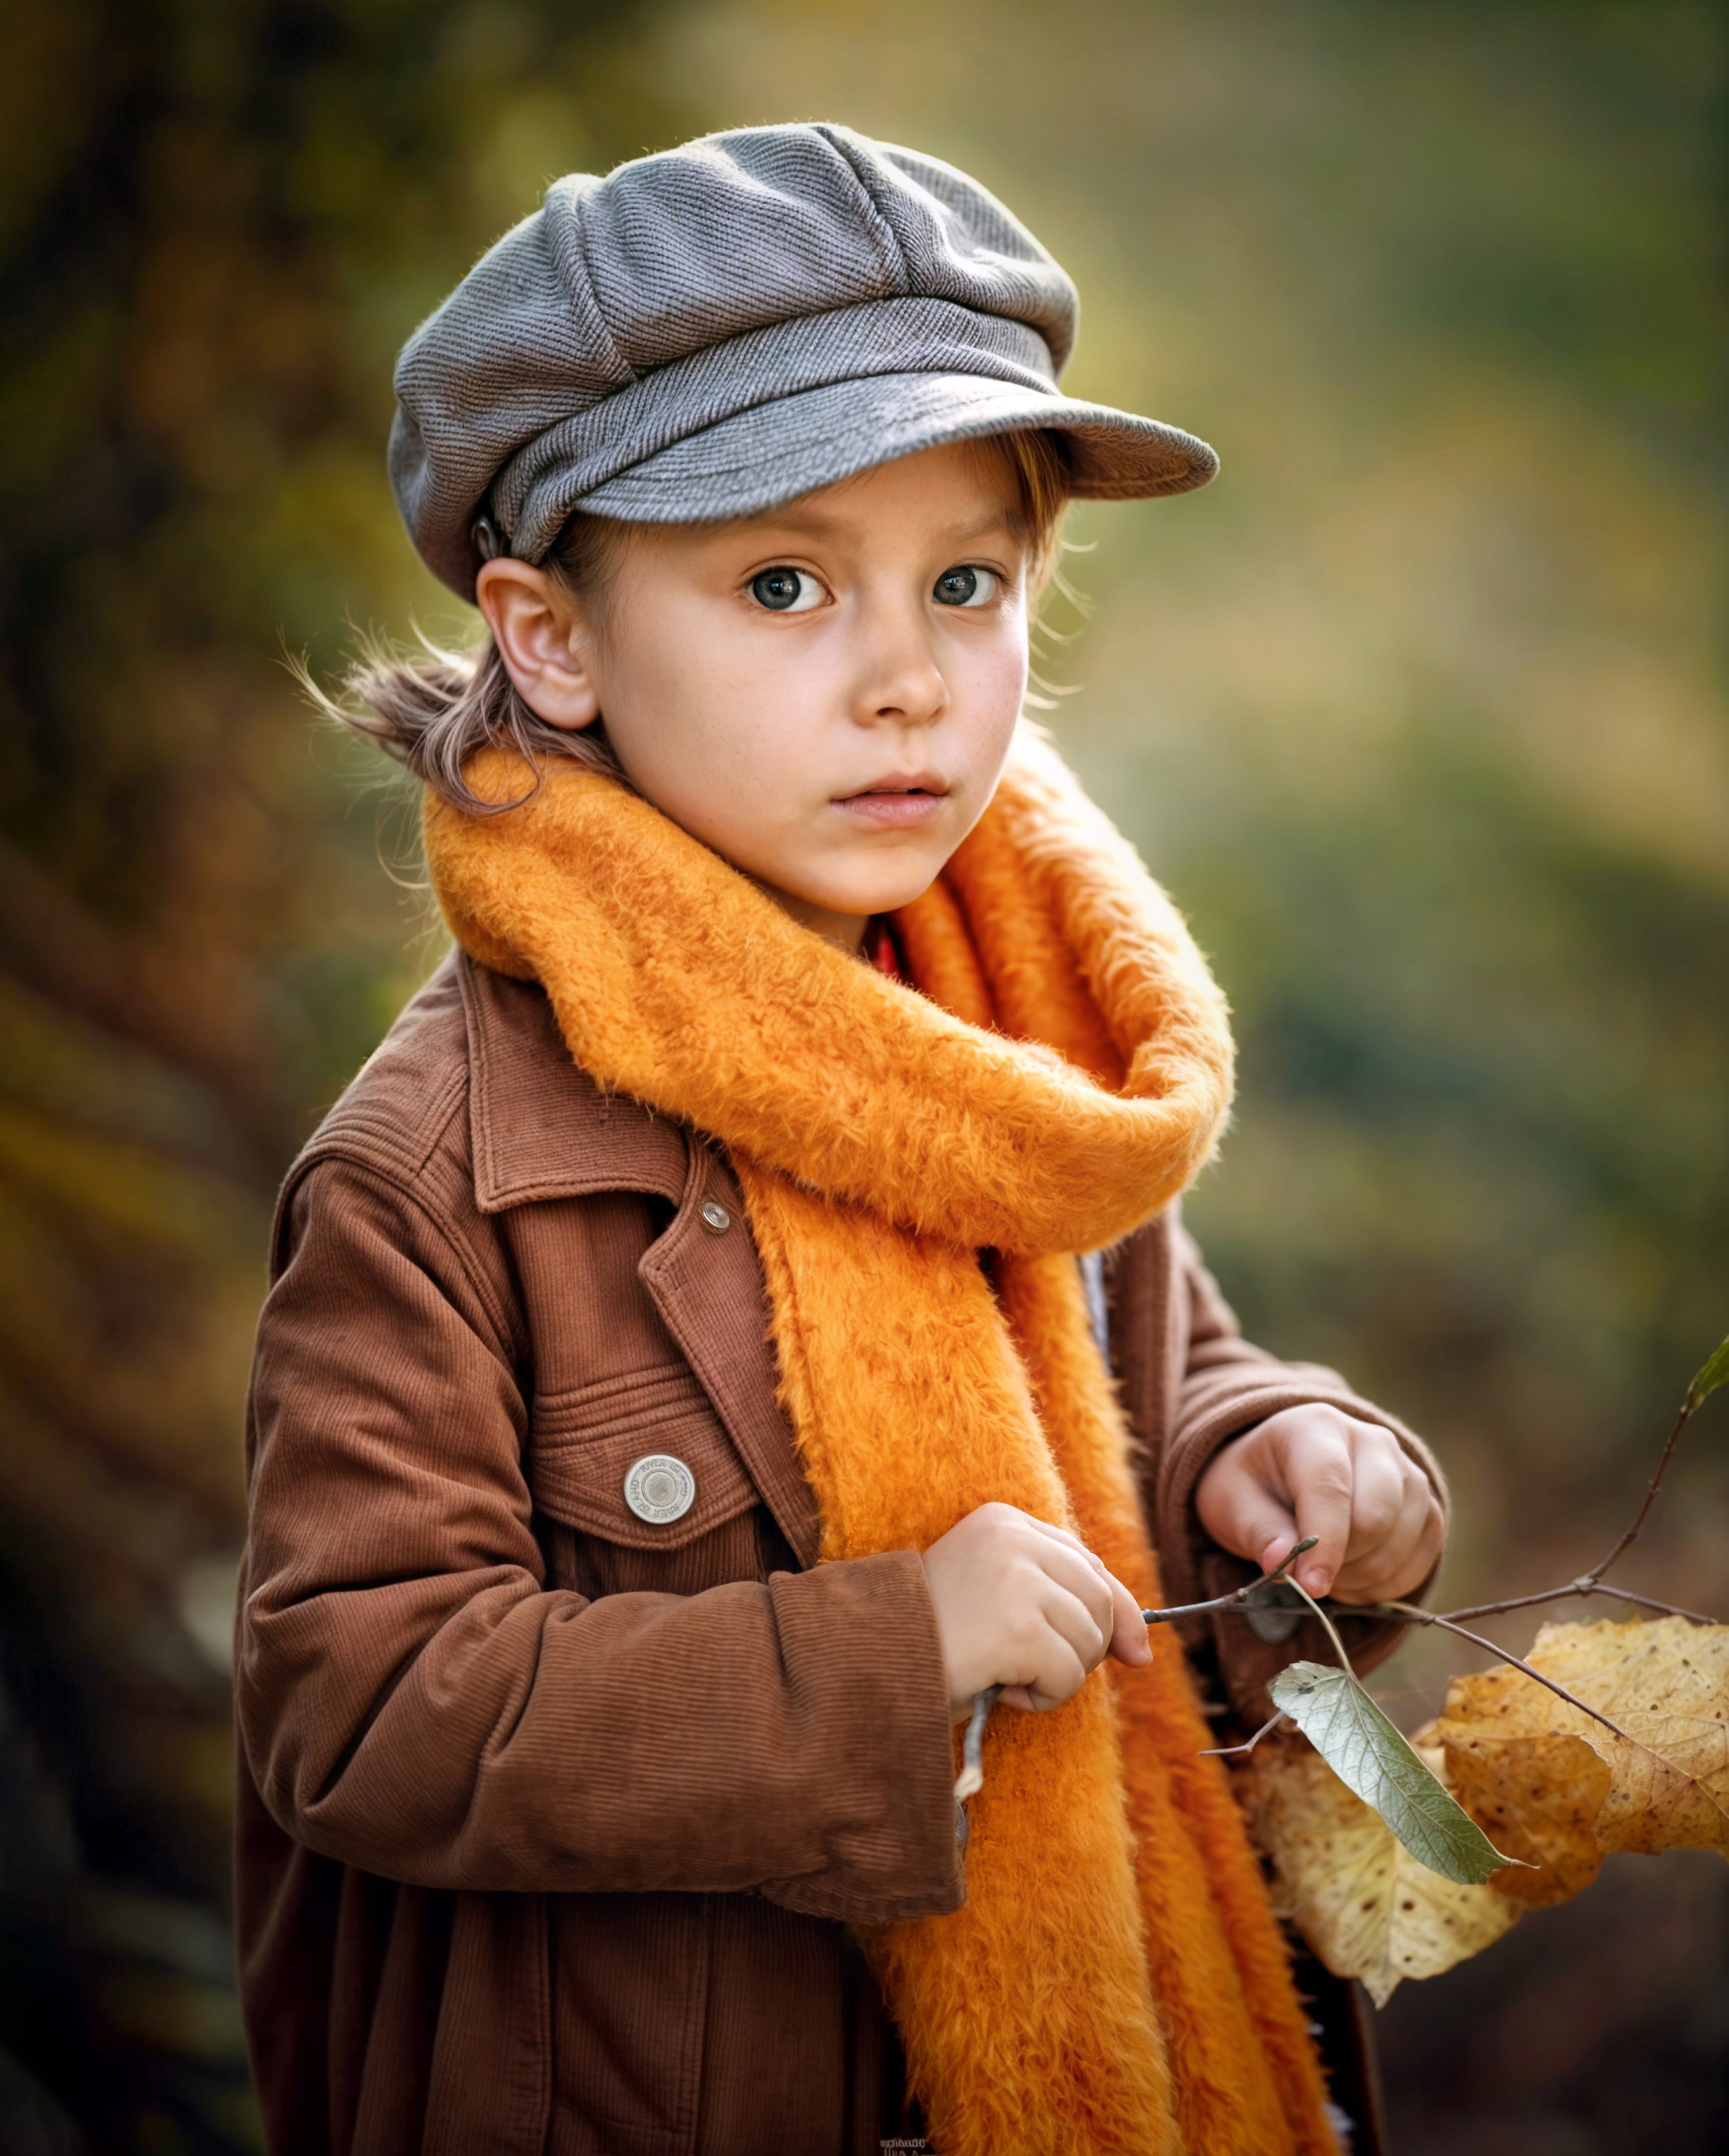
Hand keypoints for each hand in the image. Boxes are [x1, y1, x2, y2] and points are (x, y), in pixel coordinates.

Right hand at [919, 1501, 1150, 1719]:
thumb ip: (1062, 1603)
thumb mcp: (998, 1602)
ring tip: (1005, 1677)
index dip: (1114, 1612)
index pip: (1089, 1563)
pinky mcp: (1016, 1624)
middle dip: (1082, 1649)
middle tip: (1032, 1671)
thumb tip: (1145, 1650)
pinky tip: (999, 1690)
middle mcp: (1011, 1536)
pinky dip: (1042, 1699)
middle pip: (1098, 1600)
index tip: (1133, 1653)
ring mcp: (1014, 1577)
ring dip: (1059, 1676)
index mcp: (1003, 1520)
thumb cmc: (929, 1640)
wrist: (864, 1663)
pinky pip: (1067, 1676)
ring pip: (1089, 1640)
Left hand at [1194, 1405, 1443, 1604]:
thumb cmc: (1255, 1486)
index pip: (1330, 1485)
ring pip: (1404, 1539)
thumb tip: (1280, 1563)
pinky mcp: (1427, 1503)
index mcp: (1314, 1427)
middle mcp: (1371, 1440)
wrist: (1285, 1472)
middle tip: (1310, 1579)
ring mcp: (1406, 1470)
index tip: (1311, 1586)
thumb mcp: (1233, 1503)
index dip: (1324, 1543)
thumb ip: (1257, 1532)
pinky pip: (1425, 1554)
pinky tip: (1357, 1580)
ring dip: (1366, 1576)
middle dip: (1343, 1563)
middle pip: (1377, 1516)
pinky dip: (1391, 1582)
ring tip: (1329, 1575)